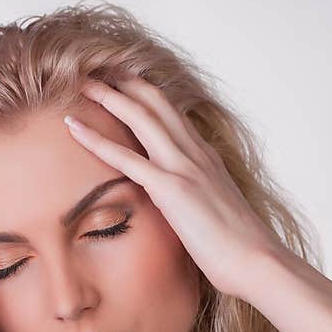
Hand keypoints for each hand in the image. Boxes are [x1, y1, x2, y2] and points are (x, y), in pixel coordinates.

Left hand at [63, 76, 284, 300]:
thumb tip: (185, 209)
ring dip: (108, 96)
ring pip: (141, 118)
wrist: (258, 263)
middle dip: (124, 82)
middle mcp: (196, 154)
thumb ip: (198, 201)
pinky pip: (126, 158)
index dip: (145, 94)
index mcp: (207, 159)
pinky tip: (73, 127)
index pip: (173, 114)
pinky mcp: (172, 189)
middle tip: (95, 68)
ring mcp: (185, 168)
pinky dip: (96, 139)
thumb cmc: (240, 250)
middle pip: (157, 103)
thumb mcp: (217, 215)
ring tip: (79, 81)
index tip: (121, 82)